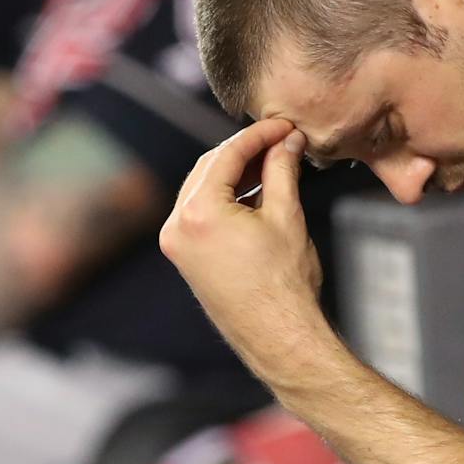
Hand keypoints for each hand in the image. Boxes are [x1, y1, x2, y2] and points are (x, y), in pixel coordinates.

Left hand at [159, 119, 329, 378]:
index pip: (227, 155)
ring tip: (273, 165)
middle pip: (210, 168)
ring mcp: (176, 243)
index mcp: (199, 212)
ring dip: (235, 174)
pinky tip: (255, 193)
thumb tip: (287, 143)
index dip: (259, 136)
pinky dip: (226, 198)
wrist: (277, 336)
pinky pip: (201, 213)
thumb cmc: (284, 285)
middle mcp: (177, 225)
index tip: (283, 126)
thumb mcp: (286, 217)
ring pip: (203, 189)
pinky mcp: (184, 257)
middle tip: (280, 141)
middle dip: (245, 152)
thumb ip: (282, 171)